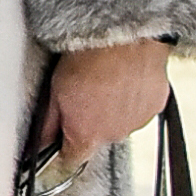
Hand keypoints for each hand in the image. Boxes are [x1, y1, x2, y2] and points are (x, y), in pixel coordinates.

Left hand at [40, 37, 171, 167]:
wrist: (124, 36)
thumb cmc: (87, 60)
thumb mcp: (54, 92)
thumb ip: (48, 125)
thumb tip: (39, 144)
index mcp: (87, 135)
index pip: (72, 159)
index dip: (64, 148)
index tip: (62, 138)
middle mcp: (114, 135)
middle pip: (98, 138)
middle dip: (91, 122)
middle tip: (85, 94)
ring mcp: (137, 121)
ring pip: (120, 123)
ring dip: (113, 110)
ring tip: (107, 82)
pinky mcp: (156, 106)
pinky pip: (140, 108)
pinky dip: (133, 99)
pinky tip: (125, 79)